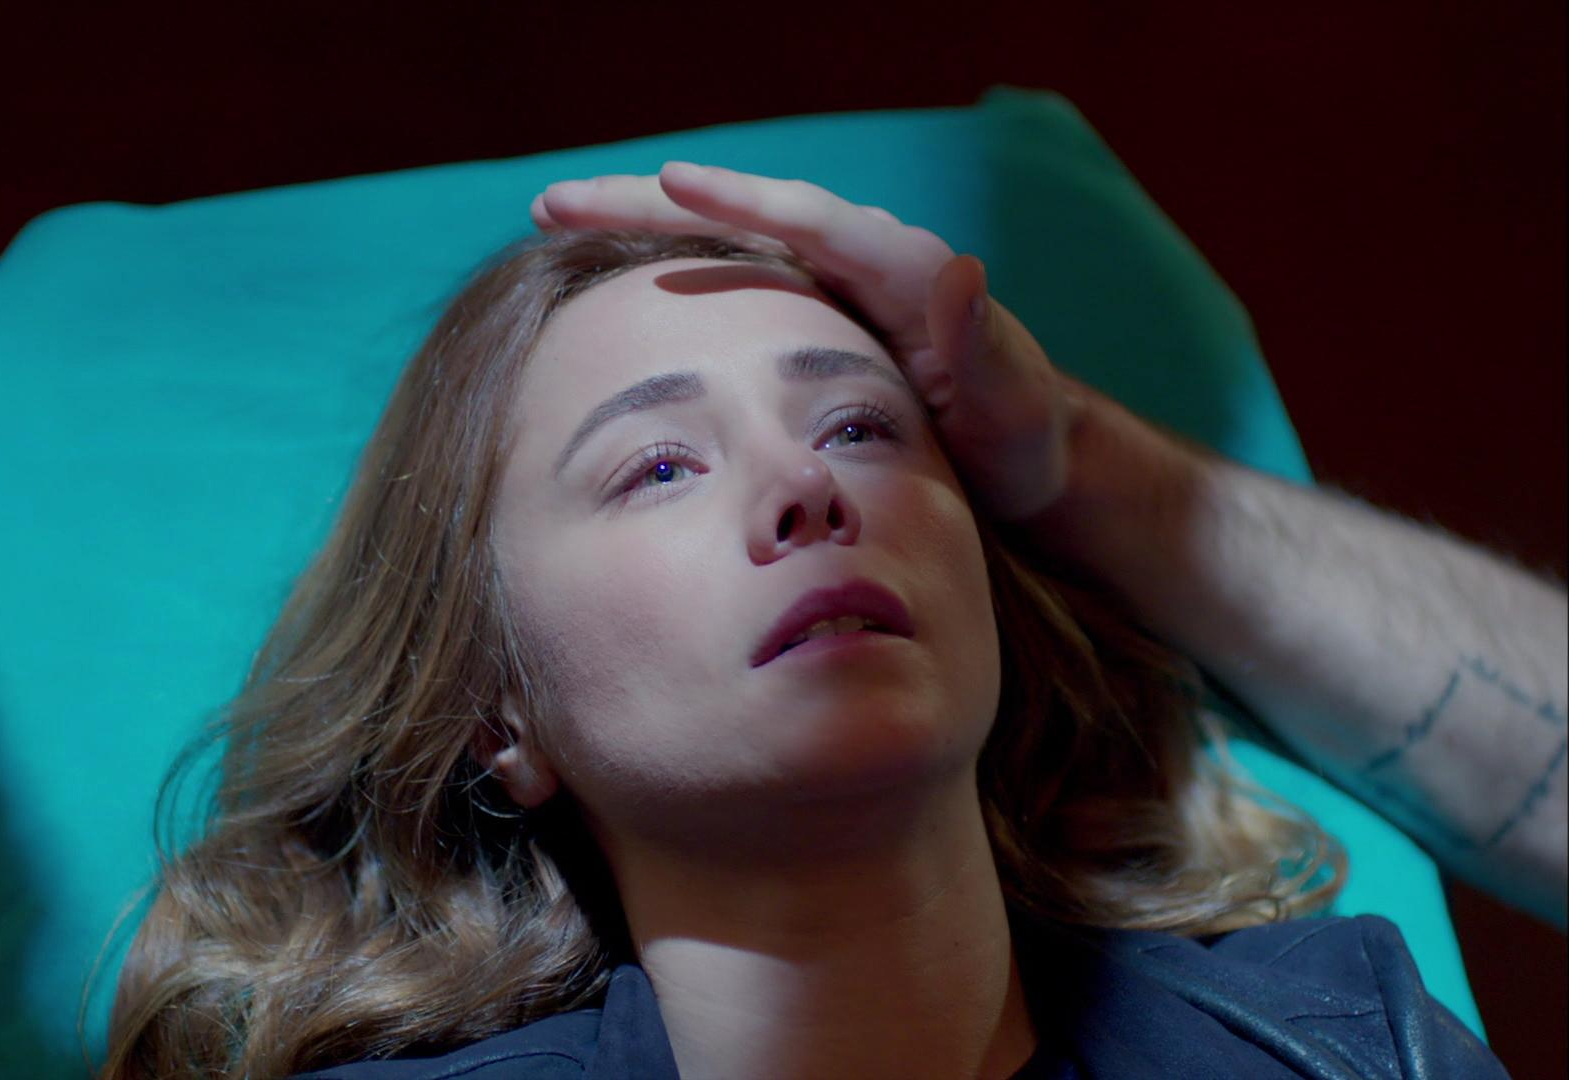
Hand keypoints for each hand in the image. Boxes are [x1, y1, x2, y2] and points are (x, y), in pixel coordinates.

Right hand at [531, 163, 1086, 522]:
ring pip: (717, 239)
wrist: (1021, 463)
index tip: (672, 181)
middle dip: (648, 203)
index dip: (737, 201)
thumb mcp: (1011, 403)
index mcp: (900, 269)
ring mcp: (825, 284)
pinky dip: (665, 267)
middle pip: (740, 214)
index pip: (806, 220)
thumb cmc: (1018, 442)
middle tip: (555, 199)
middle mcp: (855, 259)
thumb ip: (983, 345)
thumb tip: (960, 267)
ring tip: (554, 214)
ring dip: (638, 224)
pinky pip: (724, 277)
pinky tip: (605, 275)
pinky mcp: (806, 313)